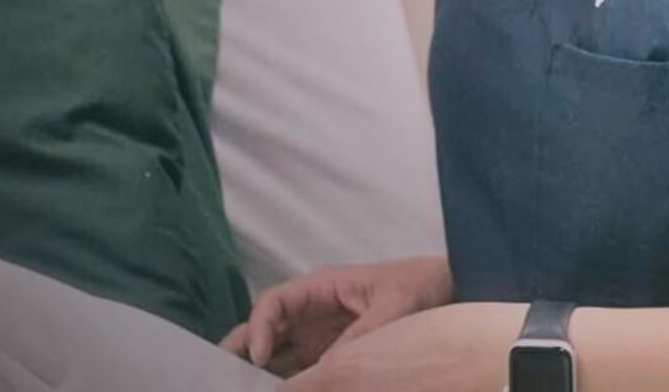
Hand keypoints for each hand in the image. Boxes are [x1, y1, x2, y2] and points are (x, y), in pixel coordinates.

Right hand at [217, 255, 454, 374]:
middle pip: (263, 330)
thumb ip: (365, 331)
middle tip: (221, 380)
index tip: (260, 357)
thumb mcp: (396, 303)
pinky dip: (282, 384)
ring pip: (273, 356)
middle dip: (241, 352)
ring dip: (255, 374)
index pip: (274, 303)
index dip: (260, 327)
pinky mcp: (327, 358)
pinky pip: (296, 372)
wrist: (448, 293)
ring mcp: (316, 337)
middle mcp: (311, 313)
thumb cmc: (420, 286)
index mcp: (321, 288)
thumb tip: (327, 365)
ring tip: (239, 390)